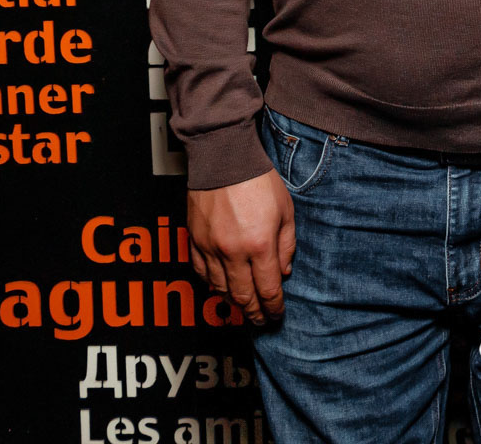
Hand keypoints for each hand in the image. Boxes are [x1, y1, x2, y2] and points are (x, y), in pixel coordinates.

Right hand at [188, 170, 295, 324]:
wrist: (224, 159)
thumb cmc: (259, 180)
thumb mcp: (285, 210)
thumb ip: (286, 245)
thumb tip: (283, 272)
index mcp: (260, 245)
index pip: (267, 289)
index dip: (273, 307)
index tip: (277, 315)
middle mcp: (234, 252)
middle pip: (243, 296)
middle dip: (254, 313)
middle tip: (261, 321)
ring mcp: (211, 249)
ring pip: (220, 289)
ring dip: (233, 303)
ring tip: (244, 308)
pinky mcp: (195, 242)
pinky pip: (202, 274)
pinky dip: (213, 286)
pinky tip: (221, 288)